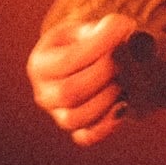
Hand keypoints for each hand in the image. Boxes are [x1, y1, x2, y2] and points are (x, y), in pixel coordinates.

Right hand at [26, 13, 138, 145]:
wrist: (95, 65)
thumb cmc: (90, 43)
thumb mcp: (91, 29)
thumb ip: (105, 29)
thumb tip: (120, 28)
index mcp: (40, 64)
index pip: (67, 61)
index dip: (99, 47)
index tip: (125, 28)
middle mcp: (43, 94)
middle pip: (69, 92)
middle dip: (104, 73)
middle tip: (125, 56)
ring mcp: (58, 115)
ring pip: (76, 118)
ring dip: (107, 98)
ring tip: (123, 78)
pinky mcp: (77, 130)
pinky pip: (87, 137)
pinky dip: (107, 124)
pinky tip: (124, 105)